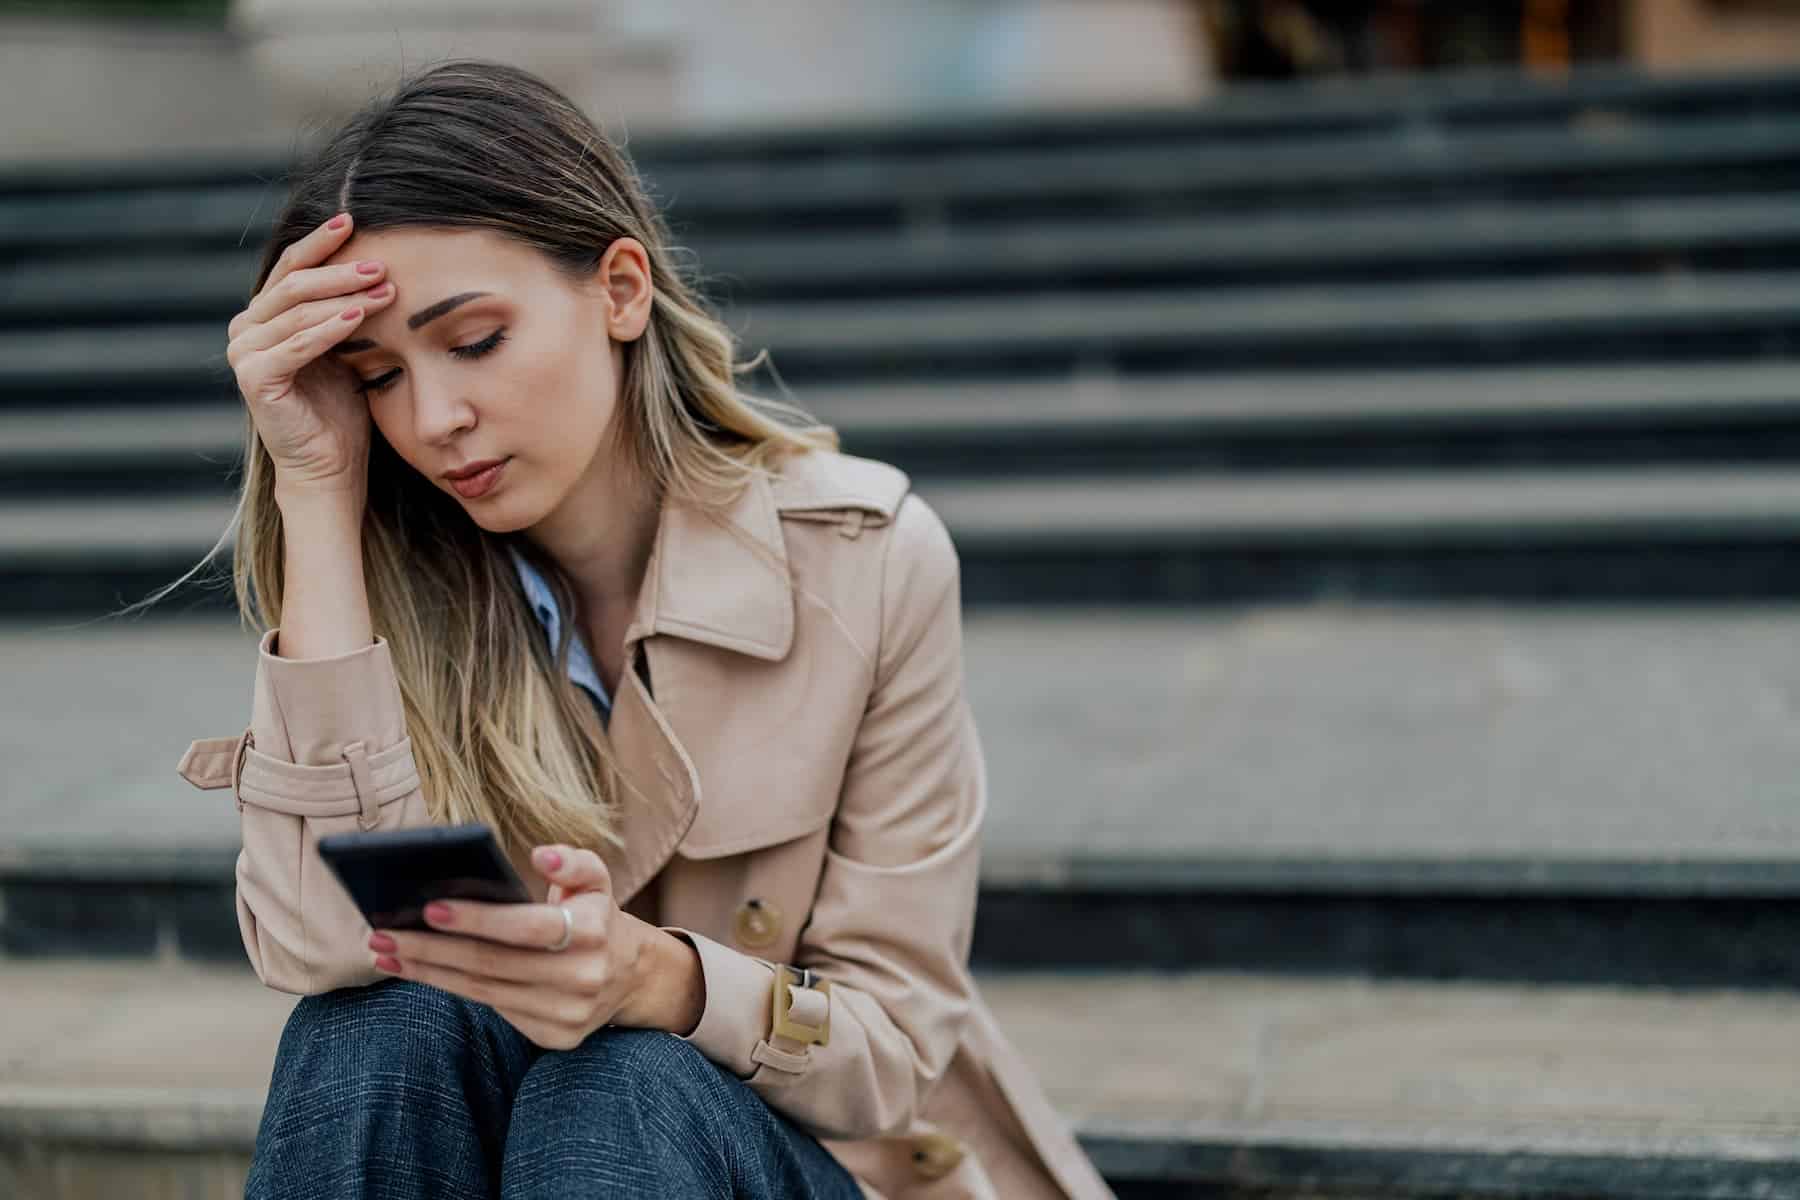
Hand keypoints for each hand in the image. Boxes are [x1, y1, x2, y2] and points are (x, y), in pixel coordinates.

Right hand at [226, 211, 394, 498]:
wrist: (330, 464)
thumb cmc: (341, 408)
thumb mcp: (346, 348)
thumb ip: (345, 310)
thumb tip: (377, 265)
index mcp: (264, 316)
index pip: (291, 266)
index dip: (320, 242)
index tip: (353, 219)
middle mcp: (246, 328)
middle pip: (294, 284)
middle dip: (340, 270)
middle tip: (381, 264)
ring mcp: (244, 353)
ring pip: (297, 311)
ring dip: (344, 297)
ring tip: (384, 289)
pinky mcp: (254, 378)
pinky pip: (296, 345)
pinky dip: (329, 329)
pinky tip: (359, 316)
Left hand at [366, 844, 694, 1049]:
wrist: (630, 975)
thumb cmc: (594, 915)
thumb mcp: (595, 878)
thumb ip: (572, 859)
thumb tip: (540, 855)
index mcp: (592, 932)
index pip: (526, 927)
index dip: (477, 919)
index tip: (429, 907)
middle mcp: (583, 977)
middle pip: (492, 964)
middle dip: (431, 949)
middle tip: (383, 934)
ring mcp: (569, 1014)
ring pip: (483, 991)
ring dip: (429, 973)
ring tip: (387, 953)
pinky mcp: (556, 1037)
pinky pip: (494, 1011)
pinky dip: (452, 991)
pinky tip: (422, 973)